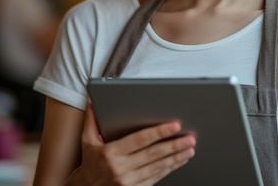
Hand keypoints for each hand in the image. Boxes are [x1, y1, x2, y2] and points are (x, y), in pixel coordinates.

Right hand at [70, 99, 195, 185]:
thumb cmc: (90, 162)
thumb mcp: (87, 140)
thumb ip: (91, 119)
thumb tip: (91, 99)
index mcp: (110, 152)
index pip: (139, 140)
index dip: (158, 132)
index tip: (174, 125)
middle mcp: (121, 168)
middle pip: (153, 154)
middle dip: (174, 145)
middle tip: (189, 137)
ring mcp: (129, 182)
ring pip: (157, 167)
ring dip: (176, 157)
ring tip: (189, 148)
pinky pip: (156, 178)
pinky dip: (169, 169)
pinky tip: (179, 161)